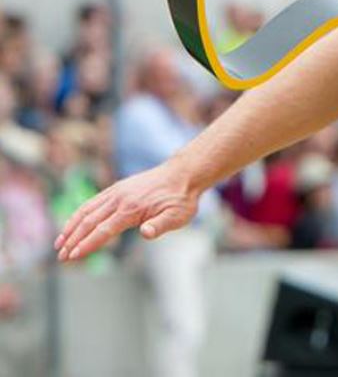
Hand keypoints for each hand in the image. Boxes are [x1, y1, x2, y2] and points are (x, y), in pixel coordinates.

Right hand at [54, 162, 198, 261]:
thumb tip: (145, 233)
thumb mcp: (177, 216)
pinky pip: (93, 202)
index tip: (73, 256)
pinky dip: (79, 213)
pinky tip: (73, 223)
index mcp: (132, 209)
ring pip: (87, 210)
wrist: (184, 174)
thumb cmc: (181, 198)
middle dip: (73, 240)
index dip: (87, 244)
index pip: (103, 230)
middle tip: (62, 258)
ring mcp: (117, 192)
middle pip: (90, 222)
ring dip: (71, 227)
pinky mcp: (117, 189)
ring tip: (59, 243)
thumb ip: (160, 226)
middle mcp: (119, 199)